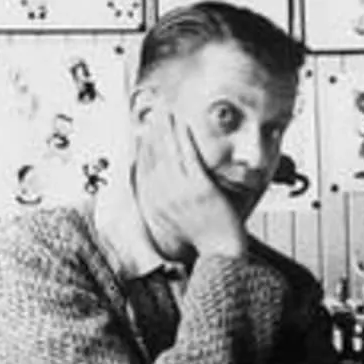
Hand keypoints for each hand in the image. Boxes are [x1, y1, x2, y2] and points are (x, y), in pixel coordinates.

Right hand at [137, 109, 246, 257]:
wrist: (219, 253)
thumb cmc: (202, 240)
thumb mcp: (173, 225)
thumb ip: (163, 205)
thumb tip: (157, 188)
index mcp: (153, 205)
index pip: (143, 168)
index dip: (143, 145)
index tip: (145, 128)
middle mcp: (162, 197)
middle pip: (153, 155)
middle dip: (153, 129)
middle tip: (153, 110)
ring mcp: (180, 192)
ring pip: (169, 152)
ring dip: (167, 128)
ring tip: (166, 110)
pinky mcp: (200, 188)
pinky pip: (189, 156)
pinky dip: (185, 138)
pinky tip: (184, 123)